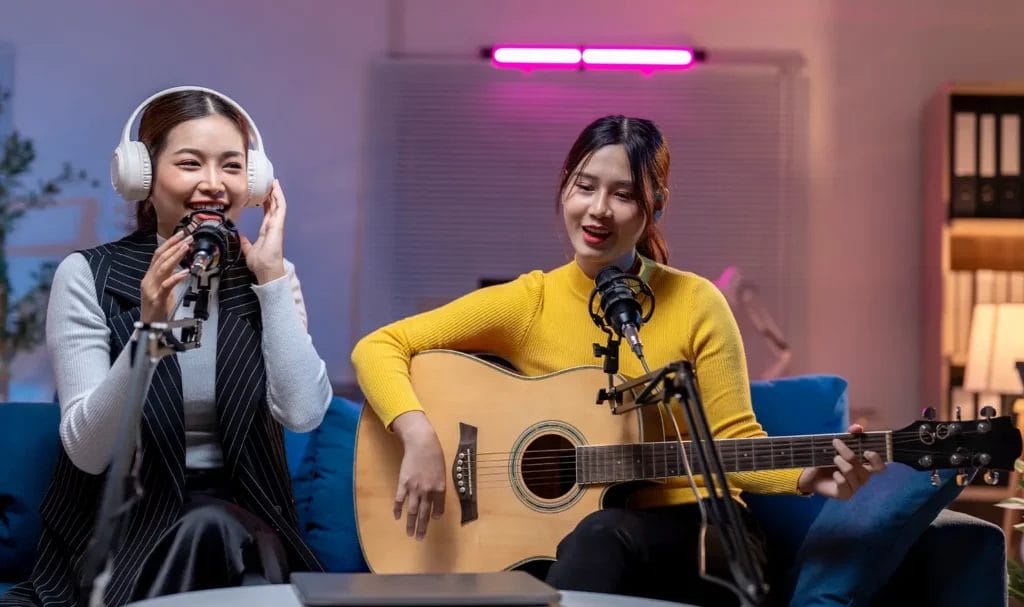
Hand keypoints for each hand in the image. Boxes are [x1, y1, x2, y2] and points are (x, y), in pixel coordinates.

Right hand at [140, 230, 191, 322]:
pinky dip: (176, 277)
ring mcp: (151, 289)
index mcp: (150, 277)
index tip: (181, 234)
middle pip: (160, 257)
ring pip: (162, 267)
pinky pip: (166, 285)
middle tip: (187, 236)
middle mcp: (148, 280)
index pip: (158, 255)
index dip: (169, 243)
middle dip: (174, 245)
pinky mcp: (157, 299)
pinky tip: (185, 272)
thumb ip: (168, 278)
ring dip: (176, 256)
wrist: (149, 328)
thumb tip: (181, 267)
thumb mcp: (163, 290)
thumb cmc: (158, 310)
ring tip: (186, 247)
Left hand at [240, 179, 285, 283]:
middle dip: (272, 194)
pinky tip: (276, 189)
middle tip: (269, 182)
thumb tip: (240, 236)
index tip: (263, 193)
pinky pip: (280, 208)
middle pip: (274, 206)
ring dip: (277, 193)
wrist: (266, 270)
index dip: (266, 202)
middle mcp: (273, 226)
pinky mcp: (278, 225)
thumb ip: (245, 242)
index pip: (267, 213)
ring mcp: (277, 225)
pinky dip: (279, 197)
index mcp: (267, 230)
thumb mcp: (249, 250)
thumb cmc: (260, 263)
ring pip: (278, 205)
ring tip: (274, 182)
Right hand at [390, 411, 445, 539]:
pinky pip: (400, 500)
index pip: (438, 508)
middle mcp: (427, 491)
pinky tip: (397, 517)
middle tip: (420, 539)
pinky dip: (398, 509)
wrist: (421, 444)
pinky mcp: (403, 484)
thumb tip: (436, 496)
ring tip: (410, 534)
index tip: (432, 521)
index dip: (435, 515)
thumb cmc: (434, 455)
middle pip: (425, 514)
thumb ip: (439, 485)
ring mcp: (414, 488)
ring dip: (411, 524)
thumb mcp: (442, 471)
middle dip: (422, 528)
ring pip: (412, 510)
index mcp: (440, 488)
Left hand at [797, 424, 885, 498]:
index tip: (866, 451)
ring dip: (841, 463)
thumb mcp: (838, 445)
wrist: (811, 474)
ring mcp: (854, 487)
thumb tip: (858, 427)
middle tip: (836, 444)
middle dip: (849, 454)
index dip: (877, 460)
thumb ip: (850, 435)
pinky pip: (844, 484)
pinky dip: (838, 476)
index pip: (880, 467)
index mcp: (865, 466)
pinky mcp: (845, 494)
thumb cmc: (828, 459)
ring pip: (852, 474)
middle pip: (864, 469)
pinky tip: (833, 473)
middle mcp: (862, 478)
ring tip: (833, 458)